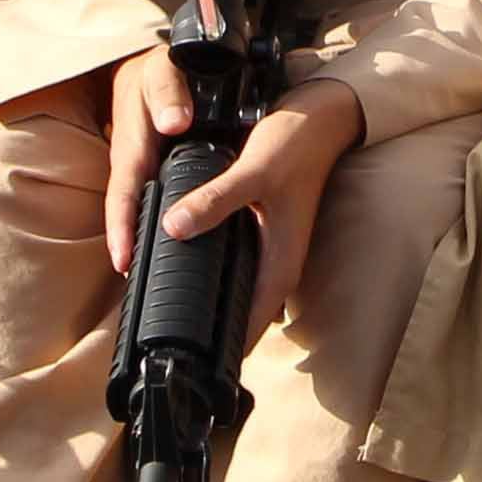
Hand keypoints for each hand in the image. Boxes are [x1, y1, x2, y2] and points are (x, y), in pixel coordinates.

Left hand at [113, 67, 366, 332]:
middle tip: (161, 342)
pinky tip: (180, 267)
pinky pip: (231, 269)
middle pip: (239, 319)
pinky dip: (209, 275)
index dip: (219, 351)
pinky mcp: (259, 236)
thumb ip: (215, 201)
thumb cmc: (295, 146)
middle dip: (206, 335)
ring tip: (163, 313)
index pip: (249, 330)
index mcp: (280, 266)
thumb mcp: (254, 172)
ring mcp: (268, 252)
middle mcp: (276, 267)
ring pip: (234, 295)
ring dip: (208, 306)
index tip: (184, 362)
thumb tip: (174, 228)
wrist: (320, 119)